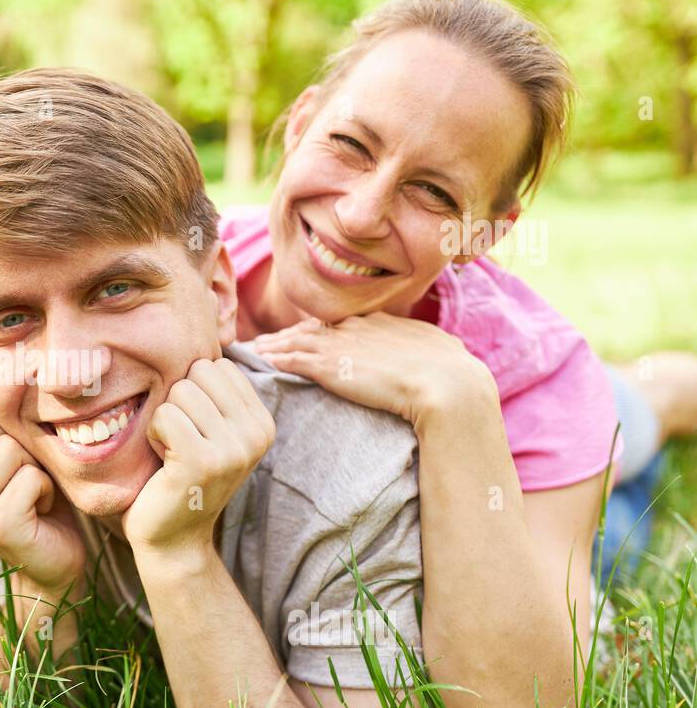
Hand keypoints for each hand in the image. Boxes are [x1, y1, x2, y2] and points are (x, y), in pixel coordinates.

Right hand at [0, 395, 84, 592]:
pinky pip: (30, 477)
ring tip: (35, 492)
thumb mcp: (15, 456)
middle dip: (20, 443)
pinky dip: (47, 489)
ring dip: (37, 468)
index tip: (14, 451)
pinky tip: (41, 510)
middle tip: (28, 474)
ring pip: (10, 448)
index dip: (0, 421)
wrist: (54, 565)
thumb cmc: (40, 502)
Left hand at [122, 358, 274, 554]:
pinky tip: (165, 465)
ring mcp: (235, 448)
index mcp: (263, 420)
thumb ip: (214, 389)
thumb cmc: (179, 475)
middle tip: (180, 445)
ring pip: (179, 392)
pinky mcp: (205, 461)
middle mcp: (257, 433)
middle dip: (176, 404)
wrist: (171, 539)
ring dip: (164, 422)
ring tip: (173, 455)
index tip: (193, 432)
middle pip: (197, 373)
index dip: (191, 393)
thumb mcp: (209, 428)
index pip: (216, 365)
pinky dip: (154, 437)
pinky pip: (165, 415)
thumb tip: (209, 322)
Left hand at [251, 312, 496, 427]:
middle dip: (288, 334)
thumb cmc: (453, 372)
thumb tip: (446, 350)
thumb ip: (431, 348)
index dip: (320, 330)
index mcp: (381, 322)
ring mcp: (341, 347)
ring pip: (296, 341)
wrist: (447, 385)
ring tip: (255, 350)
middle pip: (312, 328)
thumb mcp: (442, 350)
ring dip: (273, 346)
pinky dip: (275, 359)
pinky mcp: (330, 367)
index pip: (341, 323)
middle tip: (267, 340)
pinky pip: (292, 360)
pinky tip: (260, 362)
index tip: (305, 334)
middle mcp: (356, 328)